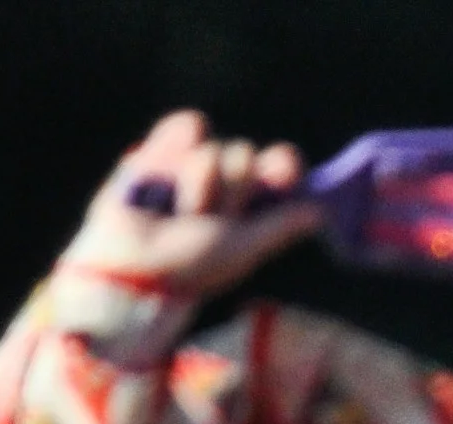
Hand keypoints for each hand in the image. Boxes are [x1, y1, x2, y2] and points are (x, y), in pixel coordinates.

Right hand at [61, 112, 319, 309]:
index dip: (282, 166)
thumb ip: (279, 228)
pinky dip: (183, 132)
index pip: (275, 175)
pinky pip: (185, 128)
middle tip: (209, 211)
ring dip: (199, 178)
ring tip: (182, 208)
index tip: (285, 164)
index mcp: (248, 210)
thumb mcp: (241, 249)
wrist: (131, 264)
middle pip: (243, 155)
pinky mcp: (159, 155)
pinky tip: (188, 133)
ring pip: (214, 146)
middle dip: (230, 181)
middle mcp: (222, 187)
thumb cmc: (190, 267)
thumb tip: (321, 212)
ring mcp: (190, 168)